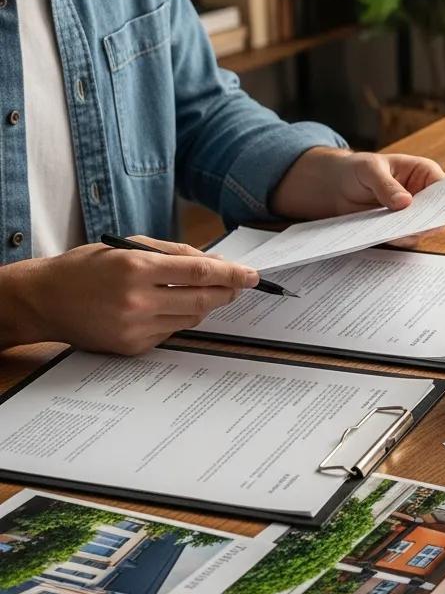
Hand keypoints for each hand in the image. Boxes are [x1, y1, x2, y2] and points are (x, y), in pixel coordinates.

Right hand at [7, 236, 258, 354]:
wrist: (44, 300)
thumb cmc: (87, 267)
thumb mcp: (130, 246)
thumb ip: (175, 253)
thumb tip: (215, 261)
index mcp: (137, 268)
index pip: (200, 272)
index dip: (232, 274)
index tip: (252, 275)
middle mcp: (137, 300)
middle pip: (203, 300)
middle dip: (228, 292)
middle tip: (240, 285)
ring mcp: (134, 327)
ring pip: (191, 319)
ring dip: (205, 306)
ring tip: (205, 292)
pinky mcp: (131, 347)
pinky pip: (171, 332)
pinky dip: (179, 319)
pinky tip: (171, 307)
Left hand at [270, 147, 444, 224]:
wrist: (335, 187)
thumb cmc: (356, 169)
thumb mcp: (369, 170)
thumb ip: (386, 185)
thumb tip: (405, 202)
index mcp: (423, 172)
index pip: (443, 187)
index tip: (440, 211)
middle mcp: (422, 195)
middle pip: (436, 211)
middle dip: (430, 220)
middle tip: (419, 225)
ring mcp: (411, 214)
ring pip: (422, 228)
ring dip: (412, 232)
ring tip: (398, 230)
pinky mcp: (398, 229)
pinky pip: (404, 238)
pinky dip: (397, 239)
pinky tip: (386, 235)